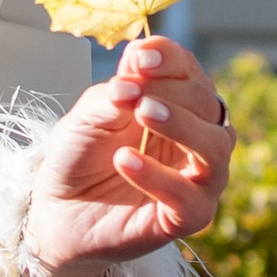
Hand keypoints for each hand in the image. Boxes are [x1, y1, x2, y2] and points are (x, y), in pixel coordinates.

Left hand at [23, 37, 232, 276]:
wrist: (60, 211)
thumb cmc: (81, 156)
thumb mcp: (88, 116)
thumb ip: (113, 94)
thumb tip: (134, 74)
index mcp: (178, 104)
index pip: (189, 71)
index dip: (169, 59)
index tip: (138, 59)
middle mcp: (198, 137)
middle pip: (208, 103)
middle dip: (173, 91)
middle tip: (136, 95)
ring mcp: (199, 178)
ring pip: (216, 147)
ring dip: (182, 125)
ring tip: (142, 113)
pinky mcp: (190, 217)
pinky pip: (190, 197)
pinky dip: (159, 176)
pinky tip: (125, 160)